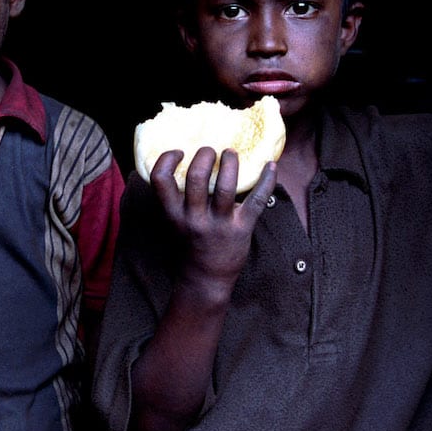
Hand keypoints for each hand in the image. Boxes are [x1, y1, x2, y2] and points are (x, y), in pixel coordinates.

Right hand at [151, 147, 276, 296]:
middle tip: (210, 150)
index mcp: (174, 214)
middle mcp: (194, 218)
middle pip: (197, 177)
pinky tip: (270, 165)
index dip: (167, 159)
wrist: (206, 279)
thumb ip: (177, 198)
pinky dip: (266, 180)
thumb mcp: (174, 222)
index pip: (160, 180)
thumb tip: (186, 163)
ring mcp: (219, 224)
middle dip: (204, 155)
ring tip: (230, 153)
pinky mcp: (242, 229)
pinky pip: (256, 200)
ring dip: (230, 162)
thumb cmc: (190, 245)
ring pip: (225, 186)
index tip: (179, 151)